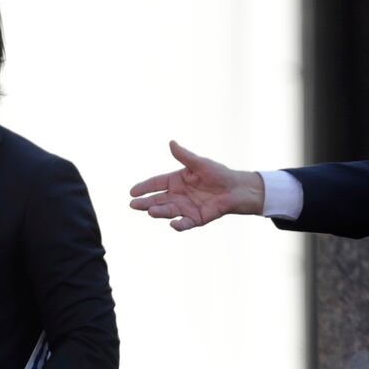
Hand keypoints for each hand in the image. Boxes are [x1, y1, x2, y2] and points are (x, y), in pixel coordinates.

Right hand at [128, 141, 265, 230]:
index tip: (132, 191)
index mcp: (176, 181)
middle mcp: (178, 195)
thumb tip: (171, 143)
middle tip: (133, 205)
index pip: (156, 183)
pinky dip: (179, 225)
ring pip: (169, 211)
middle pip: (158, 199)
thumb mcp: (200, 163)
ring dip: (159, 212)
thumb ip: (185, 156)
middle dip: (145, 203)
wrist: (236, 189)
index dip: (144, 187)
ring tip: (150, 211)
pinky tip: (173, 225)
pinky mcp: (196, 218)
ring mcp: (186, 208)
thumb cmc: (218, 173)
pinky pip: (186, 223)